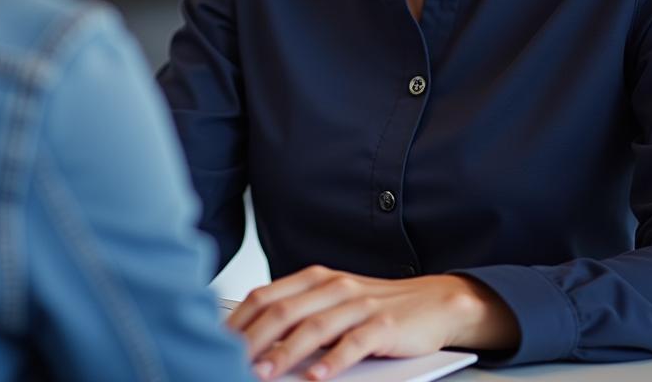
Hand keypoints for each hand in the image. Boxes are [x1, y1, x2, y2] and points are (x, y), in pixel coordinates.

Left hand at [226, 265, 518, 379]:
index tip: (217, 342)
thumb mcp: (333, 305)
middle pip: (283, 311)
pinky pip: (354, 343)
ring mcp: (359, 304)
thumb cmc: (376, 309)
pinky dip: (333, 361)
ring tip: (263, 374)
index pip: (266, 295)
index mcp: (315, 279)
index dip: (240, 320)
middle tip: (232, 362)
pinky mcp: (383, 325)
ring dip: (285, 353)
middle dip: (253, 339)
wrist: (433, 303)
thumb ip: (299, 316)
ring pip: (314, 327)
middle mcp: (333, 286)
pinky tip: (317, 377)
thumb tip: (254, 343)